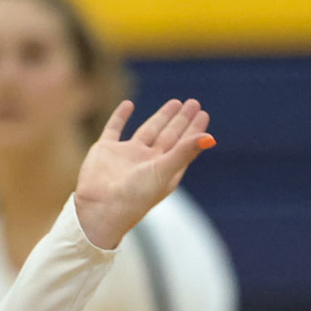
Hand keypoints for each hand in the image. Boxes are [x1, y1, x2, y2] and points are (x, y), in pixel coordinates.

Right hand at [74, 99, 214, 248]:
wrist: (99, 208)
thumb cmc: (135, 196)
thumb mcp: (163, 172)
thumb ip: (184, 152)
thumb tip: (211, 138)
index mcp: (164, 170)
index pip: (183, 146)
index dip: (194, 131)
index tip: (203, 114)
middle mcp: (147, 162)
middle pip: (169, 136)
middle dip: (180, 120)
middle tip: (193, 103)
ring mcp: (126, 155)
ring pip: (147, 131)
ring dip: (160, 117)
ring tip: (175, 102)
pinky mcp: (106, 150)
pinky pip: (114, 128)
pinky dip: (120, 117)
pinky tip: (128, 104)